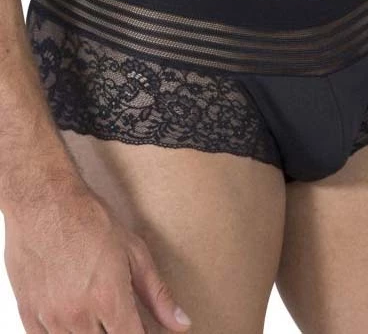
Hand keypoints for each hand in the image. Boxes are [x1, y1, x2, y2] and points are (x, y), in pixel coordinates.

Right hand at [3, 183, 191, 332]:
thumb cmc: (91, 221)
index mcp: (109, 300)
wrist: (47, 203)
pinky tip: (76, 316)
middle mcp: (79, 316)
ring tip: (100, 308)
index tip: (147, 330)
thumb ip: (158, 294)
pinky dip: (65, 333)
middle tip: (121, 313)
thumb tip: (181, 323)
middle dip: (119, 330)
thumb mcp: (135, 253)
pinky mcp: (29, 314)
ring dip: (94, 332)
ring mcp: (51, 318)